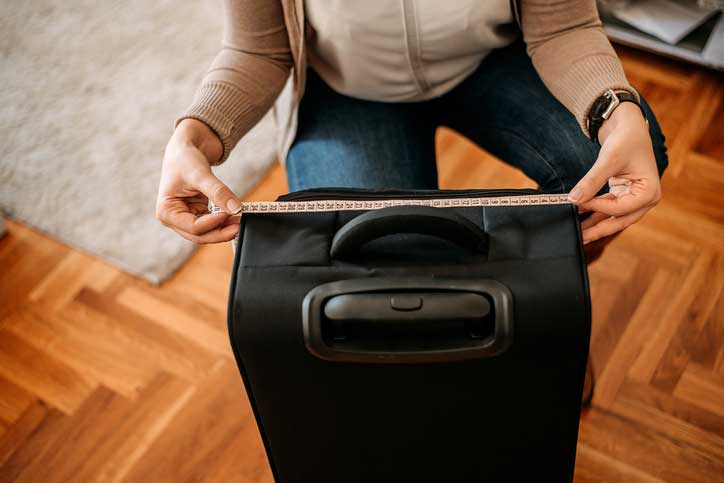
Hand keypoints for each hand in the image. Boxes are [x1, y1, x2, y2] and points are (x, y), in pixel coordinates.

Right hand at [156, 119, 240, 242]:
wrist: (185, 151)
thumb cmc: (185, 160)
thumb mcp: (201, 174)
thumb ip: (218, 192)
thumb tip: (236, 208)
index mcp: (166, 212)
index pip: (193, 227)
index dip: (214, 223)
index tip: (230, 213)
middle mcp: (173, 219)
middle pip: (200, 235)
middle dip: (220, 232)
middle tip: (240, 225)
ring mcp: (185, 220)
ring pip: (207, 233)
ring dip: (224, 229)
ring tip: (240, 220)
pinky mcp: (196, 216)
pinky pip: (211, 225)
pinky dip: (223, 223)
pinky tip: (235, 217)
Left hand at [568, 102, 660, 243]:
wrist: (628, 128)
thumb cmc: (626, 140)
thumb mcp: (608, 159)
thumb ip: (591, 181)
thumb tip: (573, 199)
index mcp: (649, 192)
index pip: (620, 208)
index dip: (598, 208)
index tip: (579, 204)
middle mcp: (645, 199)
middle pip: (619, 221)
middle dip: (598, 229)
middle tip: (579, 238)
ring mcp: (635, 199)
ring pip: (613, 218)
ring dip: (595, 224)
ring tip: (577, 231)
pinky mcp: (624, 196)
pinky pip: (609, 209)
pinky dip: (595, 213)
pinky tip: (580, 215)